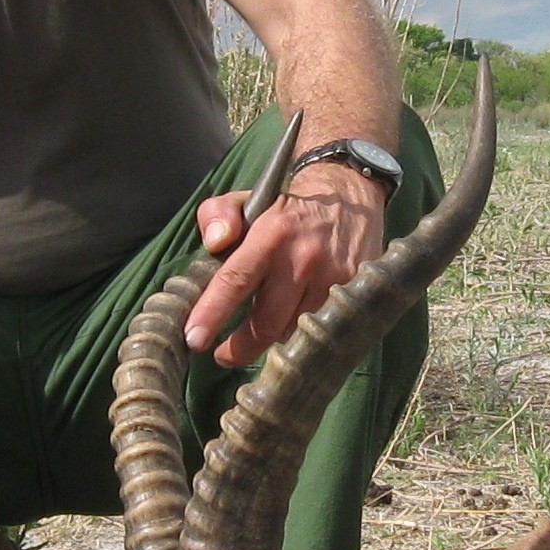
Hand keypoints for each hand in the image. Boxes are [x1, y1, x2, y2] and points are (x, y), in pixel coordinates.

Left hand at [186, 170, 387, 369]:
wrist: (351, 194)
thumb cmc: (288, 206)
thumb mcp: (246, 199)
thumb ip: (216, 216)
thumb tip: (214, 244)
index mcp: (271, 235)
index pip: (235, 281)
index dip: (211, 314)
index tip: (194, 340)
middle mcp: (303, 260)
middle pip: (265, 324)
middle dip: (239, 348)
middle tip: (223, 355)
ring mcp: (333, 280)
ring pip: (293, 332)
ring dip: (273, 338)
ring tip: (264, 326)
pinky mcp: (355, 293)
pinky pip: (320, 329)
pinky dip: (302, 333)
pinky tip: (294, 323)